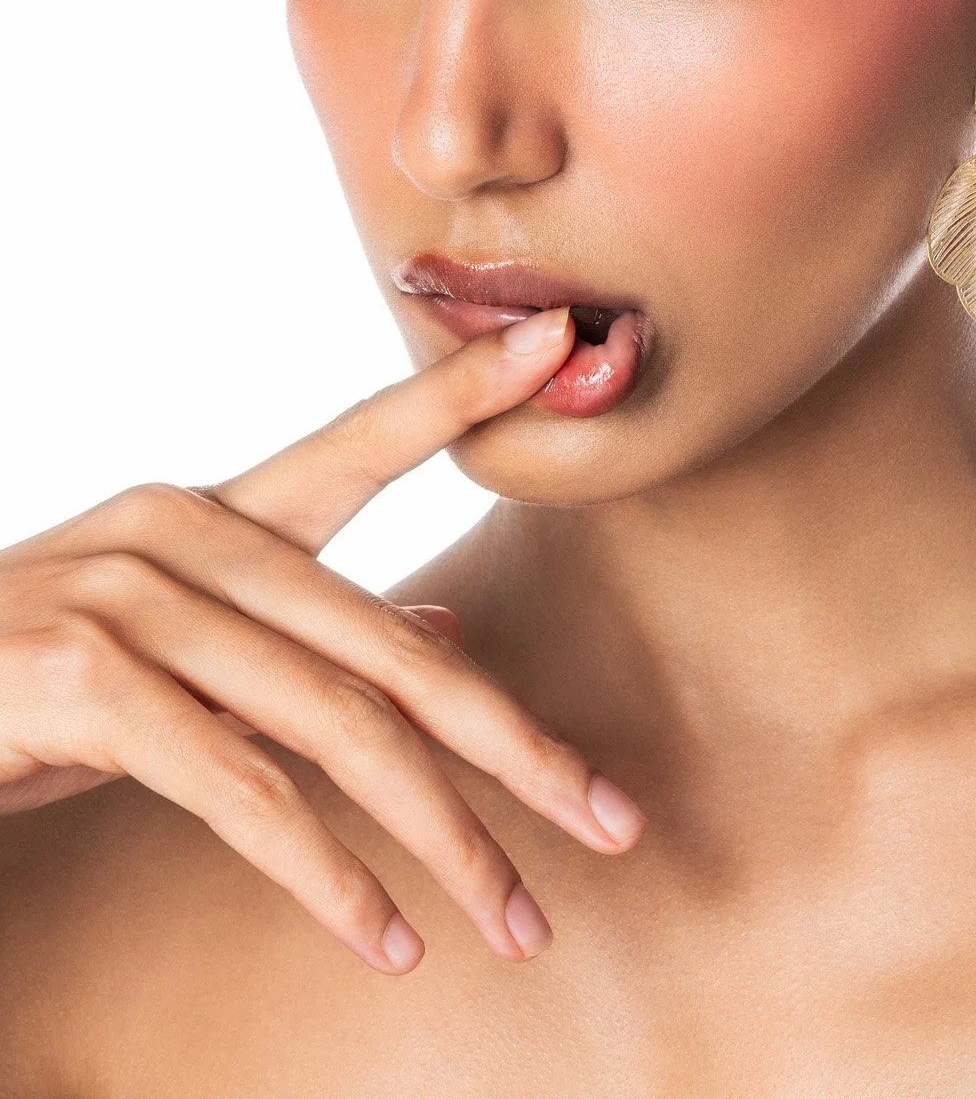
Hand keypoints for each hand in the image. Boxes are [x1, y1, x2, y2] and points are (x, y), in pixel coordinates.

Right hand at [0, 308, 644, 970]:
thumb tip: (436, 618)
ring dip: (442, 840)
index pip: (363, 440)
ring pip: (339, 726)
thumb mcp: (170, 647)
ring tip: (515, 920)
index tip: (569, 344)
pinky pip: (244, 791)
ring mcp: (130, 600)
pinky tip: (384, 938)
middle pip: (392, 644)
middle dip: (516, 745)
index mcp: (211, 512)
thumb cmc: (29, 685)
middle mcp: (181, 532)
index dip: (466, 389)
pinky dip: (328, 877)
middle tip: (611, 818)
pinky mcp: (86, 684)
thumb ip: (297, 632)